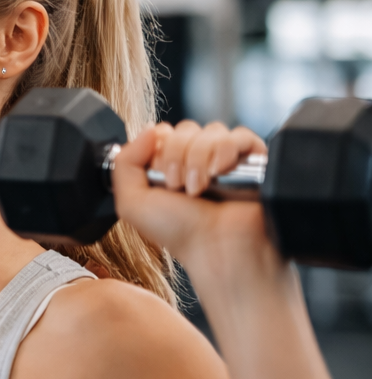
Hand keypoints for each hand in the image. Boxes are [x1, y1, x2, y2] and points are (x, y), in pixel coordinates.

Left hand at [111, 120, 280, 294]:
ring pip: (212, 130)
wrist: (218, 250)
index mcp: (169, 166)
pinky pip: (242, 135)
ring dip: (199, 157)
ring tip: (199, 188)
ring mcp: (226, 160)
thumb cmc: (179, 232)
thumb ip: (125, 162)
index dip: (159, 149)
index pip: (162, 132)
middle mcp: (197, 160)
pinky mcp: (254, 161)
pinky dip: (227, 149)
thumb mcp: (132, 202)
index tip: (160, 176)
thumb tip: (149, 129)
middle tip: (178, 186)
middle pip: (185, 129)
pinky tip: (220, 172)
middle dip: (176, 155)